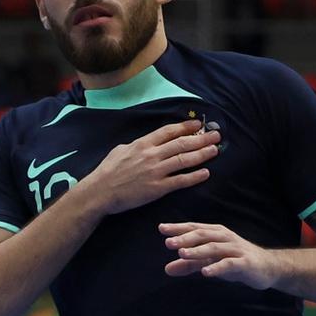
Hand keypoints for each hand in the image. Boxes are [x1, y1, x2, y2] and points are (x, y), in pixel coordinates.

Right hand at [82, 120, 219, 215]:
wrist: (100, 192)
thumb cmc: (107, 172)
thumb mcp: (120, 150)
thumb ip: (136, 146)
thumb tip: (145, 143)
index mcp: (143, 144)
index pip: (169, 131)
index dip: (185, 126)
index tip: (198, 124)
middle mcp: (152, 155)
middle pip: (182, 143)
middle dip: (201, 138)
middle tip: (216, 135)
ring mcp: (156, 172)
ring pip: (184, 160)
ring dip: (202, 154)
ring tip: (215, 150)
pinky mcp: (157, 188)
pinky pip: (180, 181)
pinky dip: (194, 176)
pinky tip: (206, 173)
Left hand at [160, 222, 278, 289]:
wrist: (267, 267)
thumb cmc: (235, 261)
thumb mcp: (210, 262)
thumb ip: (189, 265)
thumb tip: (167, 269)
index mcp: (216, 233)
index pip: (194, 228)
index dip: (178, 228)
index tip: (161, 228)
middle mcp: (225, 237)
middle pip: (202, 235)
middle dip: (185, 238)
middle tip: (168, 243)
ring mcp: (236, 249)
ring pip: (214, 248)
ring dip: (197, 251)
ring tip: (182, 254)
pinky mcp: (245, 263)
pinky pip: (229, 264)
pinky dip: (217, 267)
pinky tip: (205, 273)